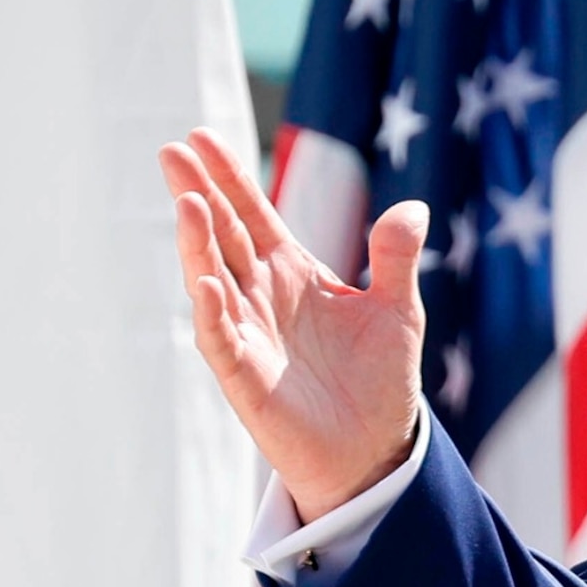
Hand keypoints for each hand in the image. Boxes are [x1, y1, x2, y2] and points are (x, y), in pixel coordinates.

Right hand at [159, 128, 429, 522]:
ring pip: (213, 280)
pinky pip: (222, 338)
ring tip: (188, 204)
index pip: (252, 215)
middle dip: (198, 195)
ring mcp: (248, 334)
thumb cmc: (379, 380)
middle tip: (171, 152)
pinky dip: (213, 311)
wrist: (375, 450)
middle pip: (222, 236)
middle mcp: (262, 297)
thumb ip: (396, 259)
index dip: (230, 178)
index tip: (201, 136)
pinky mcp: (245, 377)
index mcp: (293, 273)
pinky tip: (206, 282)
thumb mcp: (398, 311)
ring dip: (199, 245)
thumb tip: (415, 207)